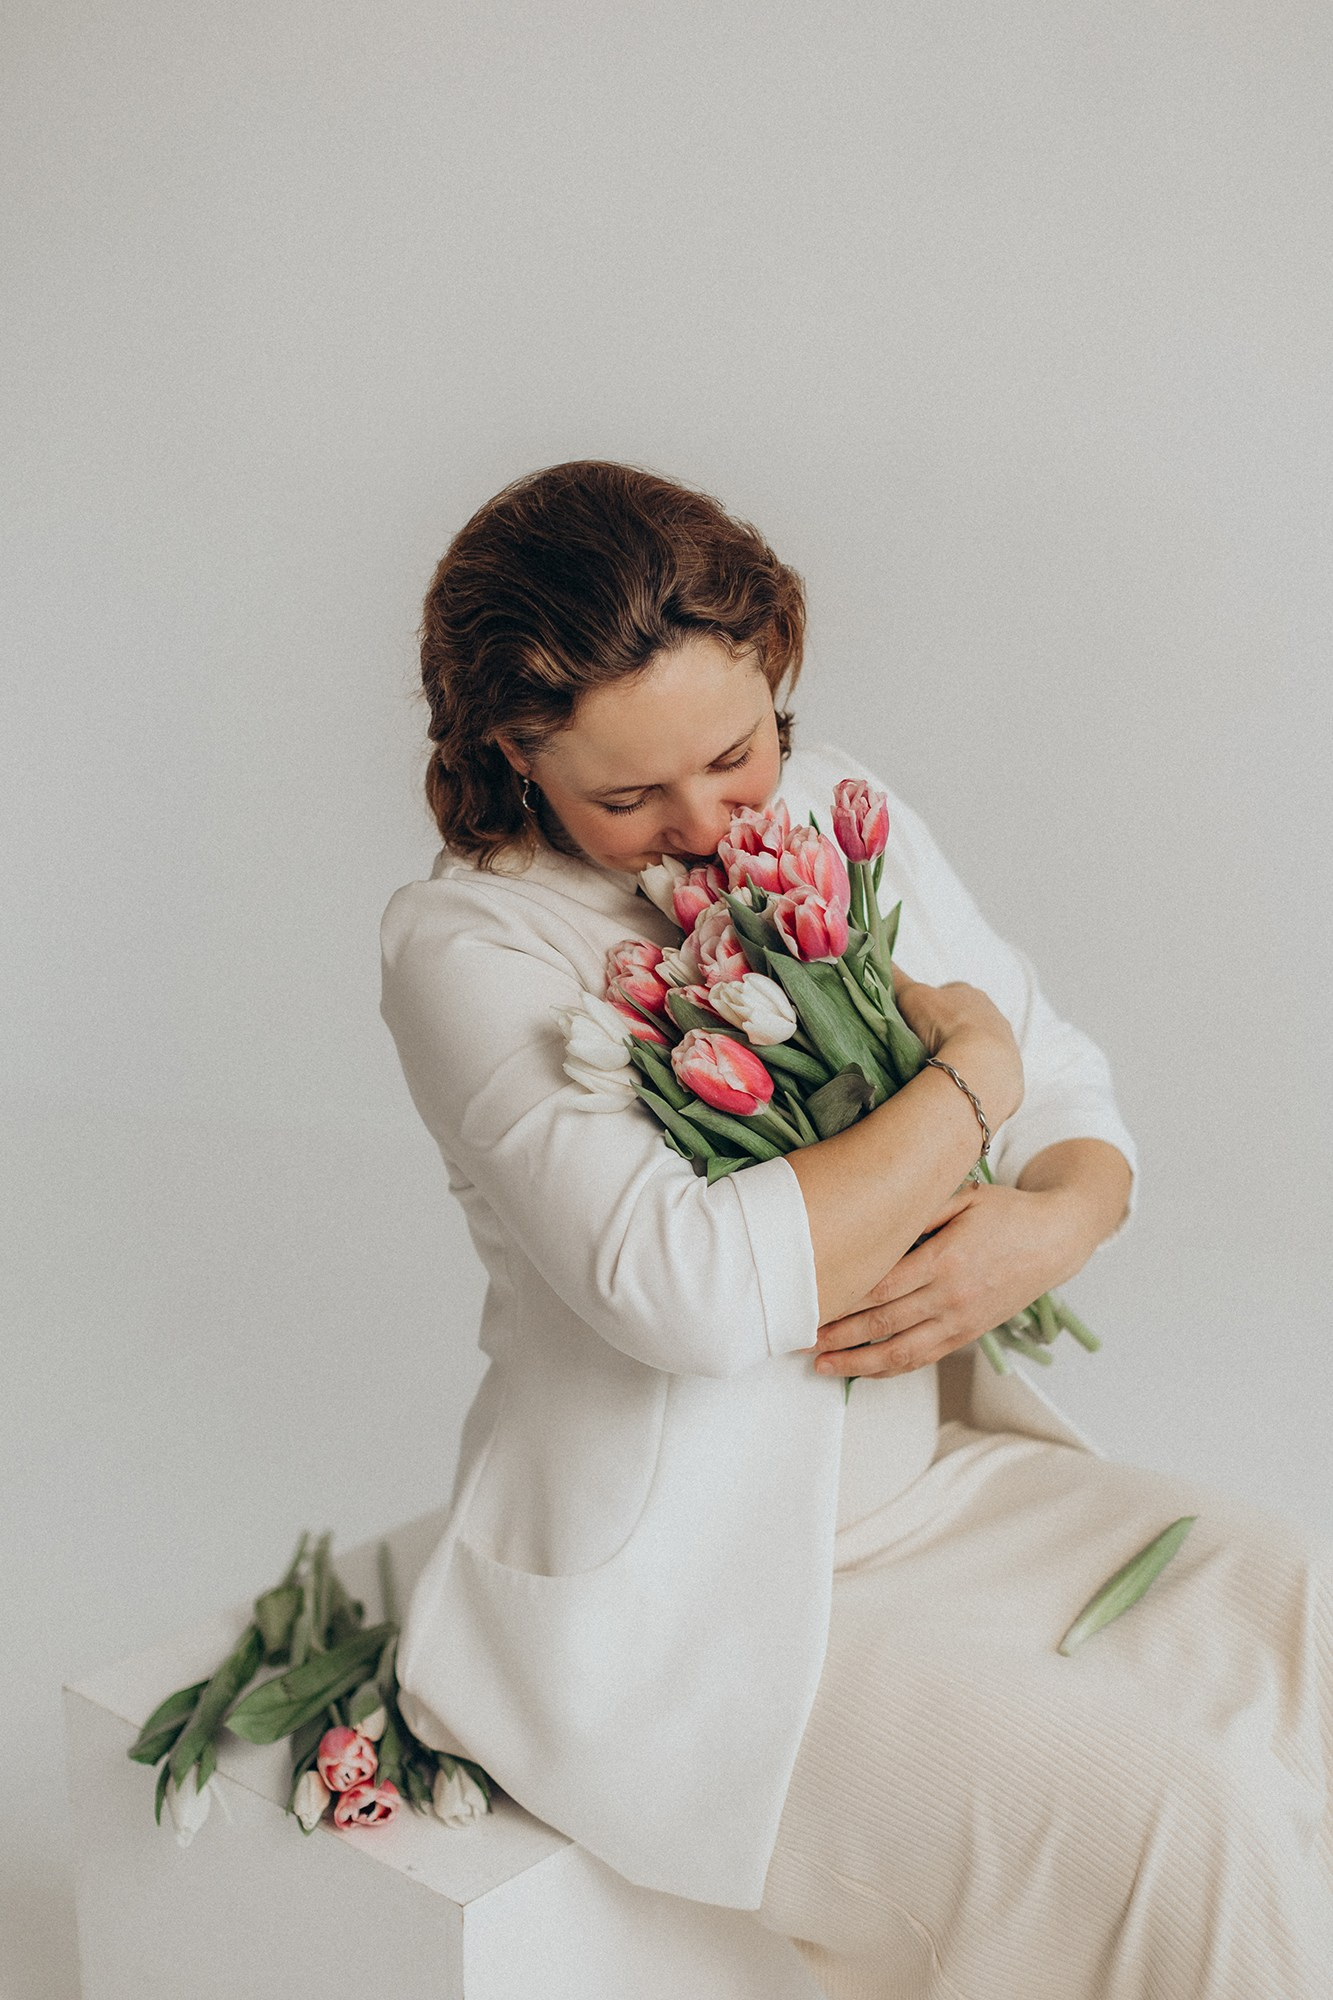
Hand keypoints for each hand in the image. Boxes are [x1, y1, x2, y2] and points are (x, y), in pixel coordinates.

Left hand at [810, 1180, 1072, 1379]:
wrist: (1055, 1240)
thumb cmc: (1005, 1212)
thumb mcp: (963, 1196)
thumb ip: (919, 1210)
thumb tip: (872, 1218)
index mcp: (945, 1259)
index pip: (881, 1286)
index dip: (843, 1299)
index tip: (809, 1303)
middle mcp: (951, 1296)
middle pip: (883, 1323)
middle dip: (837, 1334)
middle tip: (798, 1339)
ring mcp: (961, 1321)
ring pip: (901, 1352)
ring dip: (858, 1363)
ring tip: (822, 1366)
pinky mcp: (968, 1334)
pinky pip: (923, 1358)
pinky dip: (890, 1368)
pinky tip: (863, 1370)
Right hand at [891, 961, 1023, 1129]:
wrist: (981, 1064)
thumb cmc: (945, 1024)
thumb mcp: (912, 996)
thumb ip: (896, 979)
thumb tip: (876, 958)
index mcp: (969, 993)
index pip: (946, 996)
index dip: (928, 1009)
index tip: (914, 1025)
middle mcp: (992, 1014)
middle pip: (964, 1021)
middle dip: (947, 1033)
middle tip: (924, 1049)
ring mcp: (1005, 1043)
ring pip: (978, 1047)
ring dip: (962, 1055)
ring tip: (940, 1070)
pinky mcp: (1011, 1071)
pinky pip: (988, 1072)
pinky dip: (974, 1076)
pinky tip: (958, 1085)